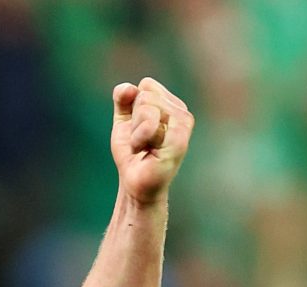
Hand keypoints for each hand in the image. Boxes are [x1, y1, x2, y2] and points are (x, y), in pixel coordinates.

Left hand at [111, 78, 194, 207]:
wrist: (135, 182)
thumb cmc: (132, 154)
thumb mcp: (124, 121)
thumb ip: (123, 98)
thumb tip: (129, 87)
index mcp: (171, 104)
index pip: (146, 85)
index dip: (132, 107)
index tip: (138, 128)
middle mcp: (181, 112)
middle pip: (145, 94)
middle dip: (134, 119)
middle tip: (140, 141)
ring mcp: (183, 124)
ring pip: (146, 106)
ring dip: (136, 131)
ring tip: (144, 147)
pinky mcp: (180, 139)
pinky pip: (150, 124)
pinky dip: (139, 139)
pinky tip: (148, 152)